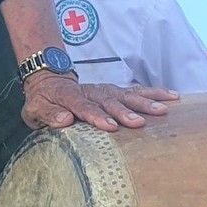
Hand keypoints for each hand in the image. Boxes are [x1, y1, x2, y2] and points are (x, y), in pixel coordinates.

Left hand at [21, 75, 173, 132]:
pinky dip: (154, 93)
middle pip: (109, 101)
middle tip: (139, 122)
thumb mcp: (34, 109)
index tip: (110, 127)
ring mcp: (106, 90)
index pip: (83, 106)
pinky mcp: (116, 92)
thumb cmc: (43, 101)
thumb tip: (64, 120)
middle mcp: (92, 92)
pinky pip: (137, 91)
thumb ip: (48, 114)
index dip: (96, 116)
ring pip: (126, 95)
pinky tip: (172, 97)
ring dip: (145, 102)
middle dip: (125, 111)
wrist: (50, 79)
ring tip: (163, 110)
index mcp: (69, 97)